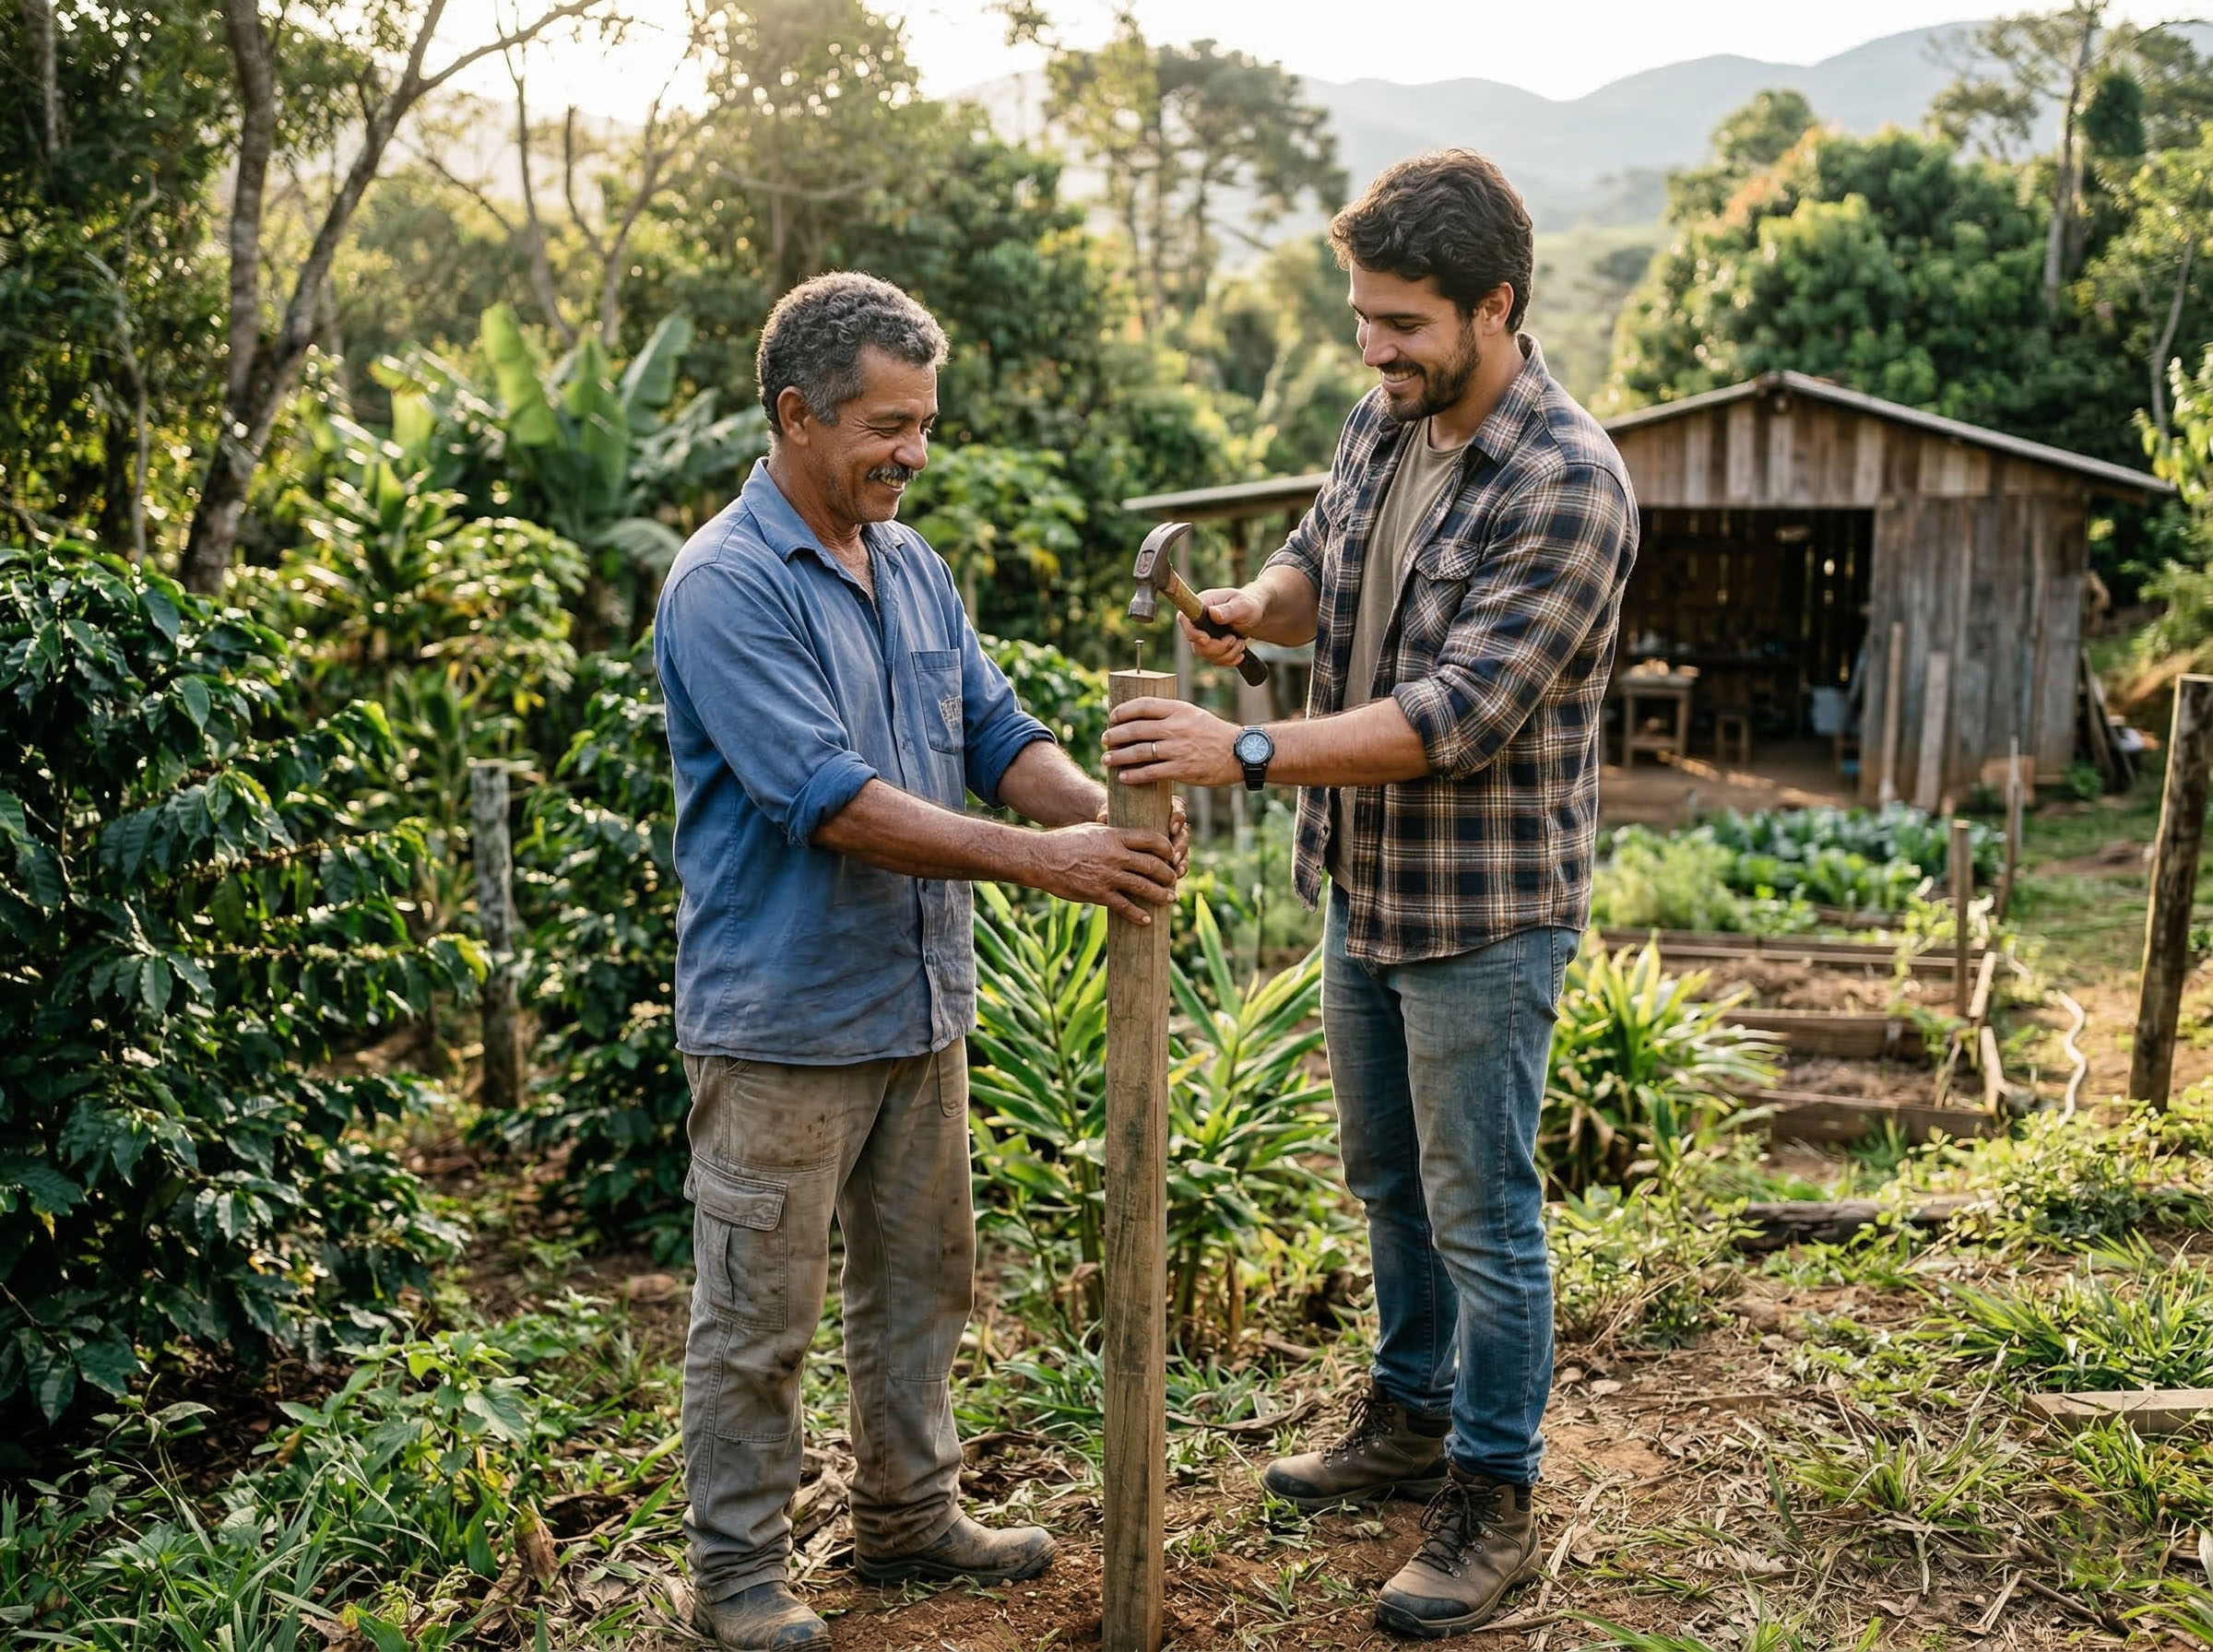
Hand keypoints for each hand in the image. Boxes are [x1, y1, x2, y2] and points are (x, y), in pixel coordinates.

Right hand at [1026, 822, 1178, 923]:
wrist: (1043, 858)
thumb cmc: (1067, 841)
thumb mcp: (1094, 830)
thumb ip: (1115, 835)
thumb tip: (1132, 839)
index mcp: (1116, 836)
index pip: (1152, 839)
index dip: (1167, 847)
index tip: (1172, 854)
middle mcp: (1116, 856)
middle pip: (1153, 865)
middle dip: (1168, 874)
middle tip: (1174, 879)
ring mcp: (1108, 876)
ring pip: (1144, 887)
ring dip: (1161, 894)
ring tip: (1170, 898)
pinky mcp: (1099, 894)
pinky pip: (1124, 906)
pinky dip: (1138, 914)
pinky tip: (1146, 919)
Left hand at [1095, 791, 1190, 876]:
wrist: (1113, 837)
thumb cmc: (1113, 820)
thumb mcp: (1111, 817)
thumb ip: (1109, 816)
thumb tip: (1104, 817)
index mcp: (1162, 807)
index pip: (1176, 807)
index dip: (1177, 816)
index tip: (1171, 827)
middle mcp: (1170, 823)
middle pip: (1183, 831)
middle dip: (1181, 844)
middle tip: (1173, 855)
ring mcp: (1172, 840)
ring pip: (1184, 848)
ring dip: (1183, 859)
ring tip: (1177, 869)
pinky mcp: (1170, 856)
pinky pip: (1181, 861)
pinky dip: (1181, 868)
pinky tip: (1178, 875)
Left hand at [1103, 698, 1239, 787]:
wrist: (1239, 752)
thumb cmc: (1213, 733)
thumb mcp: (1193, 714)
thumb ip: (1170, 715)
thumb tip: (1141, 718)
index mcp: (1178, 709)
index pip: (1142, 705)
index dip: (1123, 711)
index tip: (1112, 718)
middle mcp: (1176, 727)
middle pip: (1135, 729)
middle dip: (1114, 735)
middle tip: (1105, 740)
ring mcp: (1178, 749)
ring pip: (1139, 751)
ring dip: (1118, 756)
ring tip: (1107, 760)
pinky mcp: (1182, 769)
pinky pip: (1151, 772)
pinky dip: (1134, 775)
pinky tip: (1124, 777)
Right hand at [1179, 586, 1261, 669]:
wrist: (1254, 614)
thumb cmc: (1248, 605)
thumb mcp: (1243, 605)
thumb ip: (1229, 610)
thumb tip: (1213, 614)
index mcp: (1202, 604)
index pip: (1184, 619)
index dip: (1192, 633)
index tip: (1206, 639)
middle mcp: (1198, 621)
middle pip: (1196, 643)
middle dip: (1218, 647)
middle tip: (1234, 639)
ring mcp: (1202, 635)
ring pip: (1205, 654)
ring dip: (1227, 654)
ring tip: (1241, 643)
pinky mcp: (1210, 646)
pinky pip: (1214, 660)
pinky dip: (1229, 659)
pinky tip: (1240, 651)